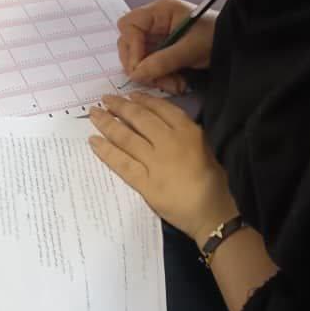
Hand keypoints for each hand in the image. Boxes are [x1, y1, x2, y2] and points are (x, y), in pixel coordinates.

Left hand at [89, 92, 237, 246]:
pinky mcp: (144, 183)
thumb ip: (184, 134)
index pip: (160, 109)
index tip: (129, 95)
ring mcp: (155, 162)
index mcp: (188, 131)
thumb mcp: (206, 148)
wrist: (214, 214)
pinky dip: (106, 151)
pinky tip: (93, 142)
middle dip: (120, 106)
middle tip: (105, 99)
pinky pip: (121, 163)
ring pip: (126, 137)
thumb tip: (159, 123)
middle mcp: (169, 141)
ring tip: (94, 114)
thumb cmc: (216, 183)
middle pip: (139, 118)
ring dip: (107, 123)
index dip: (142, 100)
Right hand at [117, 0, 216, 91]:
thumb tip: (137, 74)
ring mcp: (158, 37)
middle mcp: (155, 22)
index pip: (130, 26)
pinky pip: (151, 66)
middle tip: (155, 80)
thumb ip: (162, 61)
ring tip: (174, 85)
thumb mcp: (190, 49)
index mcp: (160, 11)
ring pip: (139, 58)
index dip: (131, 48)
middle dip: (141, 65)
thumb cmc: (217, 37)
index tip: (140, 68)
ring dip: (153, 75)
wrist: (237, 45)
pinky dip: (161, 78)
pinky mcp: (163, 51)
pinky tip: (178, 83)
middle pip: (129, 43)